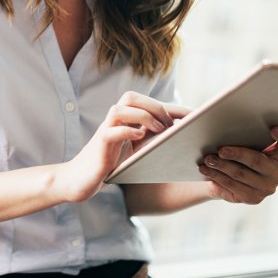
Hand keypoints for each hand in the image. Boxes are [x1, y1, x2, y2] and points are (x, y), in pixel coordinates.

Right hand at [55, 91, 190, 202]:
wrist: (80, 180)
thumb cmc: (111, 165)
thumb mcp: (136, 152)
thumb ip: (152, 141)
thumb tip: (182, 138)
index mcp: (125, 120)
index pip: (150, 104)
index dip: (174, 108)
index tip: (197, 116)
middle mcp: (114, 122)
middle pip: (131, 97)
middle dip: (155, 107)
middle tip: (170, 127)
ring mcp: (105, 131)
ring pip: (120, 109)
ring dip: (142, 116)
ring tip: (158, 130)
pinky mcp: (99, 146)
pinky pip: (112, 131)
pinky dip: (128, 131)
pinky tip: (140, 138)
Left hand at [198, 127, 277, 204]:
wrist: (230, 175)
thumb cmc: (240, 149)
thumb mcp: (245, 139)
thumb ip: (245, 131)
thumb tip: (221, 118)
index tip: (273, 129)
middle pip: (257, 160)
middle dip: (237, 154)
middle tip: (221, 150)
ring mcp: (268, 187)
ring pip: (241, 174)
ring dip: (221, 166)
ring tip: (207, 159)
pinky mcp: (254, 198)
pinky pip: (232, 186)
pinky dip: (216, 176)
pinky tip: (205, 170)